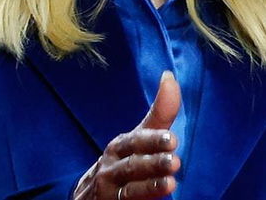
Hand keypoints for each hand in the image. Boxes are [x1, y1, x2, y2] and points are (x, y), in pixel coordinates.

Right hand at [73, 72, 181, 199]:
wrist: (90, 196)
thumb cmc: (123, 161)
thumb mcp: (140, 138)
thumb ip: (159, 114)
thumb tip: (169, 76)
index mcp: (119, 147)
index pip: (136, 141)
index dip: (153, 140)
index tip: (172, 140)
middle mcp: (110, 168)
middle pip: (132, 166)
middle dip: (153, 164)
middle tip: (174, 162)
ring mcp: (107, 191)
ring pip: (128, 190)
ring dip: (148, 187)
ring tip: (169, 185)